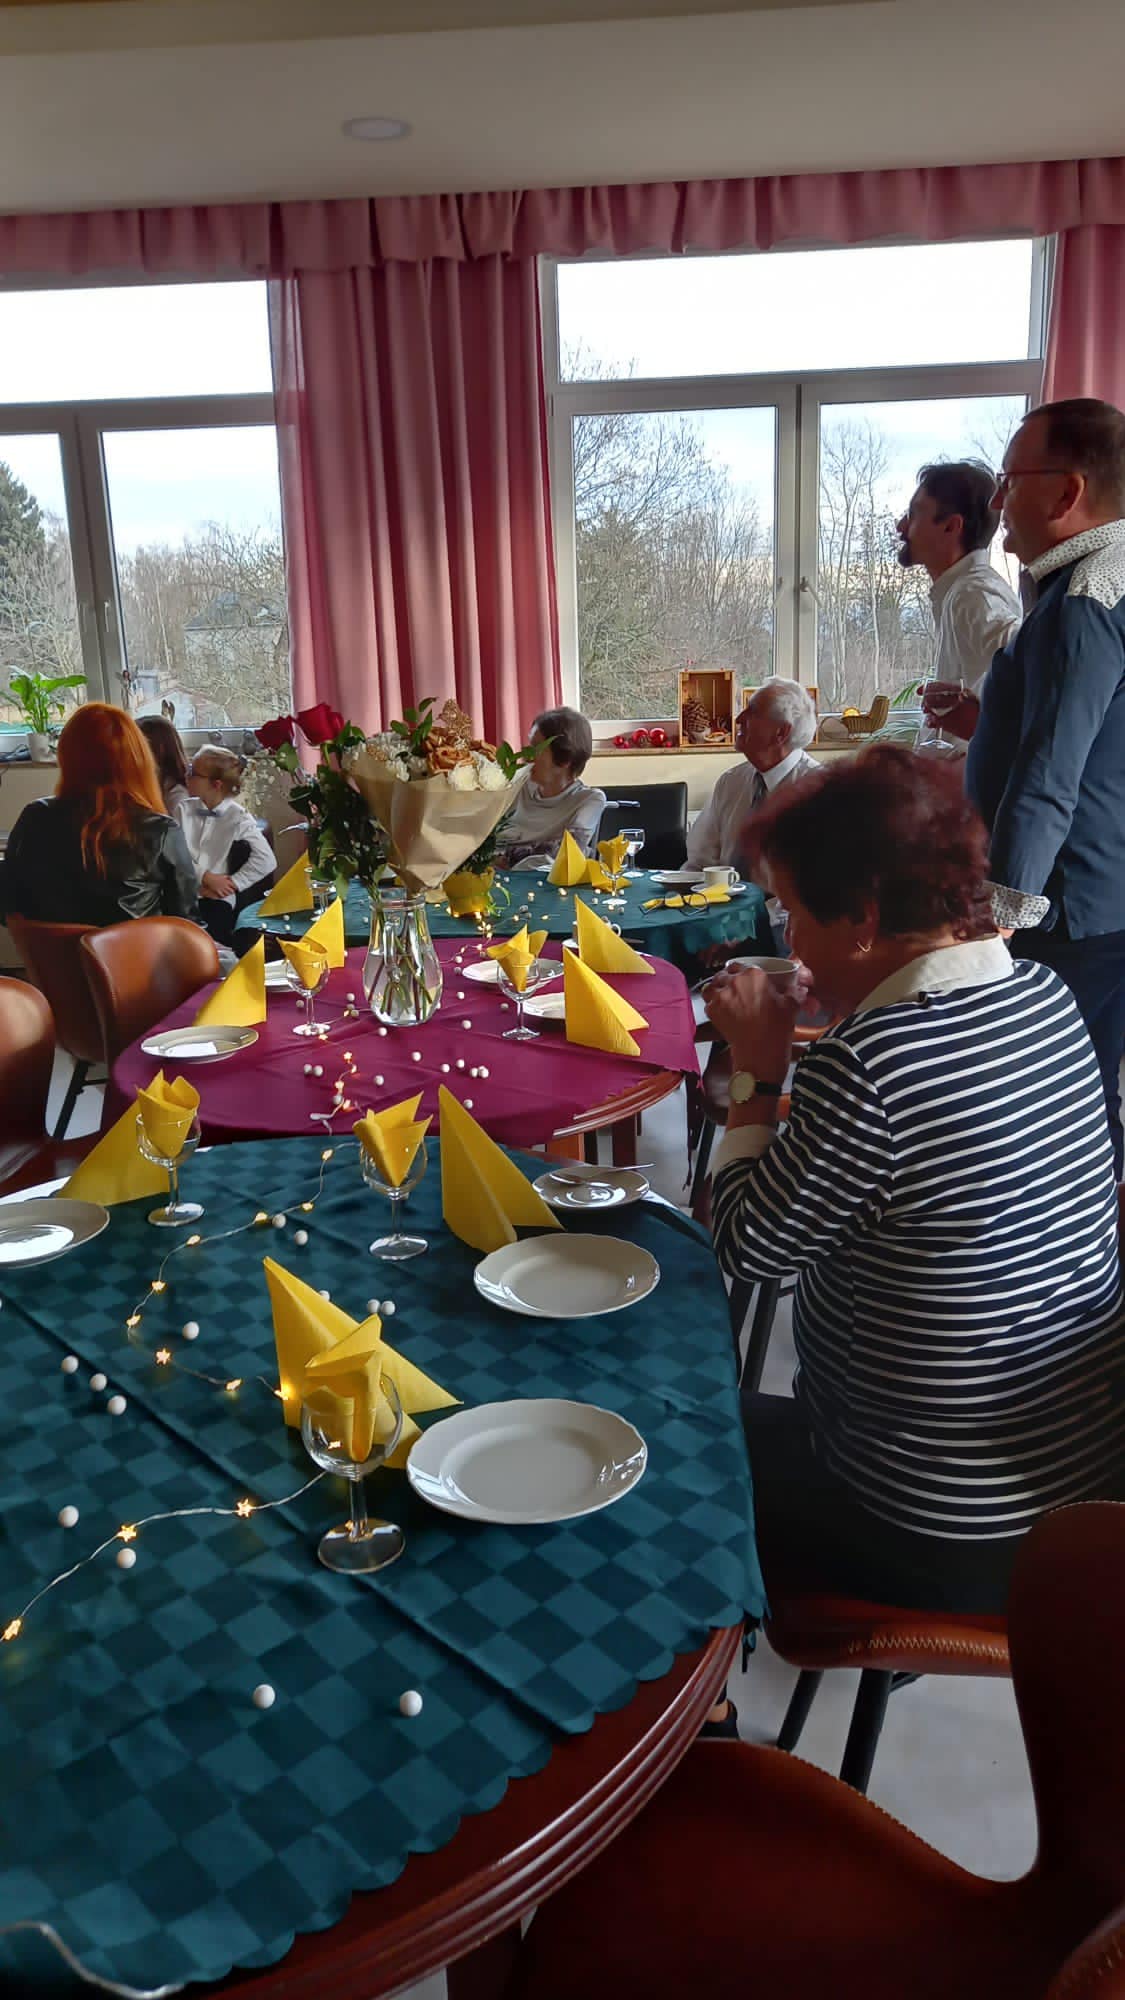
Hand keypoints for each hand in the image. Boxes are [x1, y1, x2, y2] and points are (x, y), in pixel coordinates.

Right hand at [201, 871, 235, 898]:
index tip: (236, 889)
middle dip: (232, 892)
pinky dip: (224, 896)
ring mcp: (221, 888)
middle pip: (231, 891)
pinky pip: (222, 895)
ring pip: (227, 894)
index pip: (234, 886)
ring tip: (228, 894)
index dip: (235, 888)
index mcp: (227, 881)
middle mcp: (225, 885)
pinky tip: (224, 896)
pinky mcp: (218, 891)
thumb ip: (228, 876)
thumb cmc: (216, 876)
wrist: (209, 878)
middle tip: (232, 892)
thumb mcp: (223, 875)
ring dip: (228, 894)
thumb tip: (231, 877)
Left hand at [702, 965, 799, 1079]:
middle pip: (727, 973)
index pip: (746, 965)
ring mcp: (721, 996)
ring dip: (718, 988)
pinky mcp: (713, 1011)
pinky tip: (721, 1009)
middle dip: (731, 978)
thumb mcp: (792, 1006)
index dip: (746, 972)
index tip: (749, 978)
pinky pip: (708, 1001)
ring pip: (713, 984)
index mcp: (755, 975)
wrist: (760, 1053)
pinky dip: (712, 1004)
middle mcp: (735, 982)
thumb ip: (794, 992)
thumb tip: (798, 988)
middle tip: (737, 987)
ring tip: (725, 995)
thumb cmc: (776, 1030)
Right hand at [922, 684, 979, 740]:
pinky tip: (929, 723)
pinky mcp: (949, 725)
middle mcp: (954, 702)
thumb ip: (968, 699)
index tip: (920, 691)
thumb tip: (959, 696)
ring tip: (926, 713)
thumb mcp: (976, 705)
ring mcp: (951, 713)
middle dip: (928, 700)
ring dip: (928, 711)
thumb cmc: (983, 717)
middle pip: (936, 698)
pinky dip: (931, 722)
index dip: (930, 688)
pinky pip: (936, 722)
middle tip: (923, 705)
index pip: (943, 687)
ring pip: (935, 709)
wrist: (988, 733)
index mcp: (961, 693)